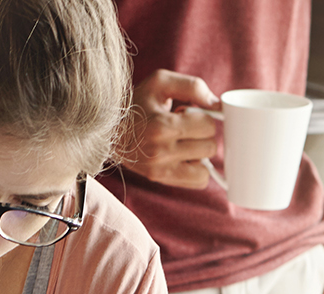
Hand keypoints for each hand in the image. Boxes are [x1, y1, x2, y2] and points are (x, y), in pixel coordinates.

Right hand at [119, 69, 221, 188]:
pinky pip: (198, 182)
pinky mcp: (160, 178)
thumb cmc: (136, 103)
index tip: (188, 114)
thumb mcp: (160, 82)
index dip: (203, 117)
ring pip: (206, 167)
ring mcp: (160, 169)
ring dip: (199, 153)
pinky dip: (197, 170)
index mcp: (162, 125)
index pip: (208, 125)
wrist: (107, 129)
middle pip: (209, 146)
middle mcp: (161, 151)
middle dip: (202, 135)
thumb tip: (216, 103)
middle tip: (185, 128)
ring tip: (182, 142)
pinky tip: (184, 157)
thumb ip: (192, 86)